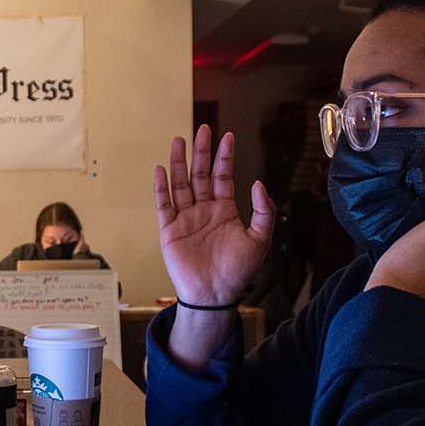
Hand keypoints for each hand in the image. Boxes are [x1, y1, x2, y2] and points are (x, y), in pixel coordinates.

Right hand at [153, 126, 273, 307]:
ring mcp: (185, 218)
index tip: (228, 137)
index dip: (225, 157)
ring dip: (179, 163)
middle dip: (202, 152)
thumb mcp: (260, 239)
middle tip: (203, 130)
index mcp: (224, 210)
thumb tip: (257, 183)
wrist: (215, 295)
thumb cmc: (238, 271)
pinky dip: (161, 187)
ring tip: (179, 141)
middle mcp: (204, 210)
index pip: (223, 176)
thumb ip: (263, 211)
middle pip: (200, 174)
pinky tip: (161, 170)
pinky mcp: (170, 230)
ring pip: (181, 183)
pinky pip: (164, 204)